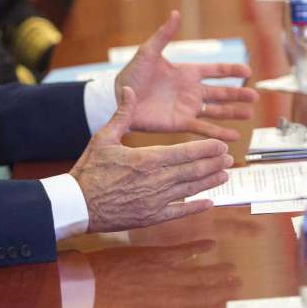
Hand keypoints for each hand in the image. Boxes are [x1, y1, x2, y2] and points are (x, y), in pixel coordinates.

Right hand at [70, 87, 231, 232]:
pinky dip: (196, 208)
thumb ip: (122, 115)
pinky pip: (179, 212)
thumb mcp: (103, 137)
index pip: (184, 153)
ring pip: (190, 190)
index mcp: (146, 159)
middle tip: (228, 158)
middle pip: (193, 171)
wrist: (78, 204)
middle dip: (213, 163)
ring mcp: (155, 201)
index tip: (220, 145)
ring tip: (225, 175)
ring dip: (210, 182)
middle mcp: (156, 180)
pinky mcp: (152, 217)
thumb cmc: (89, 170)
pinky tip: (209, 203)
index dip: (205, 149)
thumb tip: (130, 90)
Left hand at [81, 240, 239, 307]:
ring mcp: (163, 273)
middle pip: (201, 293)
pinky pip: (180, 251)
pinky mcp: (154, 256)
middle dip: (222, 291)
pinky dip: (196, 248)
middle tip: (239, 286)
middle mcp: (169, 295)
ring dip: (216, 273)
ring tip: (233, 271)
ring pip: (196, 273)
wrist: (88, 286)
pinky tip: (210, 245)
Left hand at [117, 10, 258, 140]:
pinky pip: (204, 128)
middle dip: (238, 94)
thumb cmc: (132, 74)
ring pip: (217, 111)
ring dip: (233, 113)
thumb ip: (164, 35)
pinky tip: (233, 136)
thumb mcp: (148, 52)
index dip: (231, 71)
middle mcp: (191, 91)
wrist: (119, 97)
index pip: (215, 71)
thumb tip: (175, 13)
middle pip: (221, 93)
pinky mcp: (181, 123)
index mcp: (186, 73)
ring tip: (248, 115)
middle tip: (254, 96)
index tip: (248, 71)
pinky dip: (218, 133)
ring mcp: (188, 107)